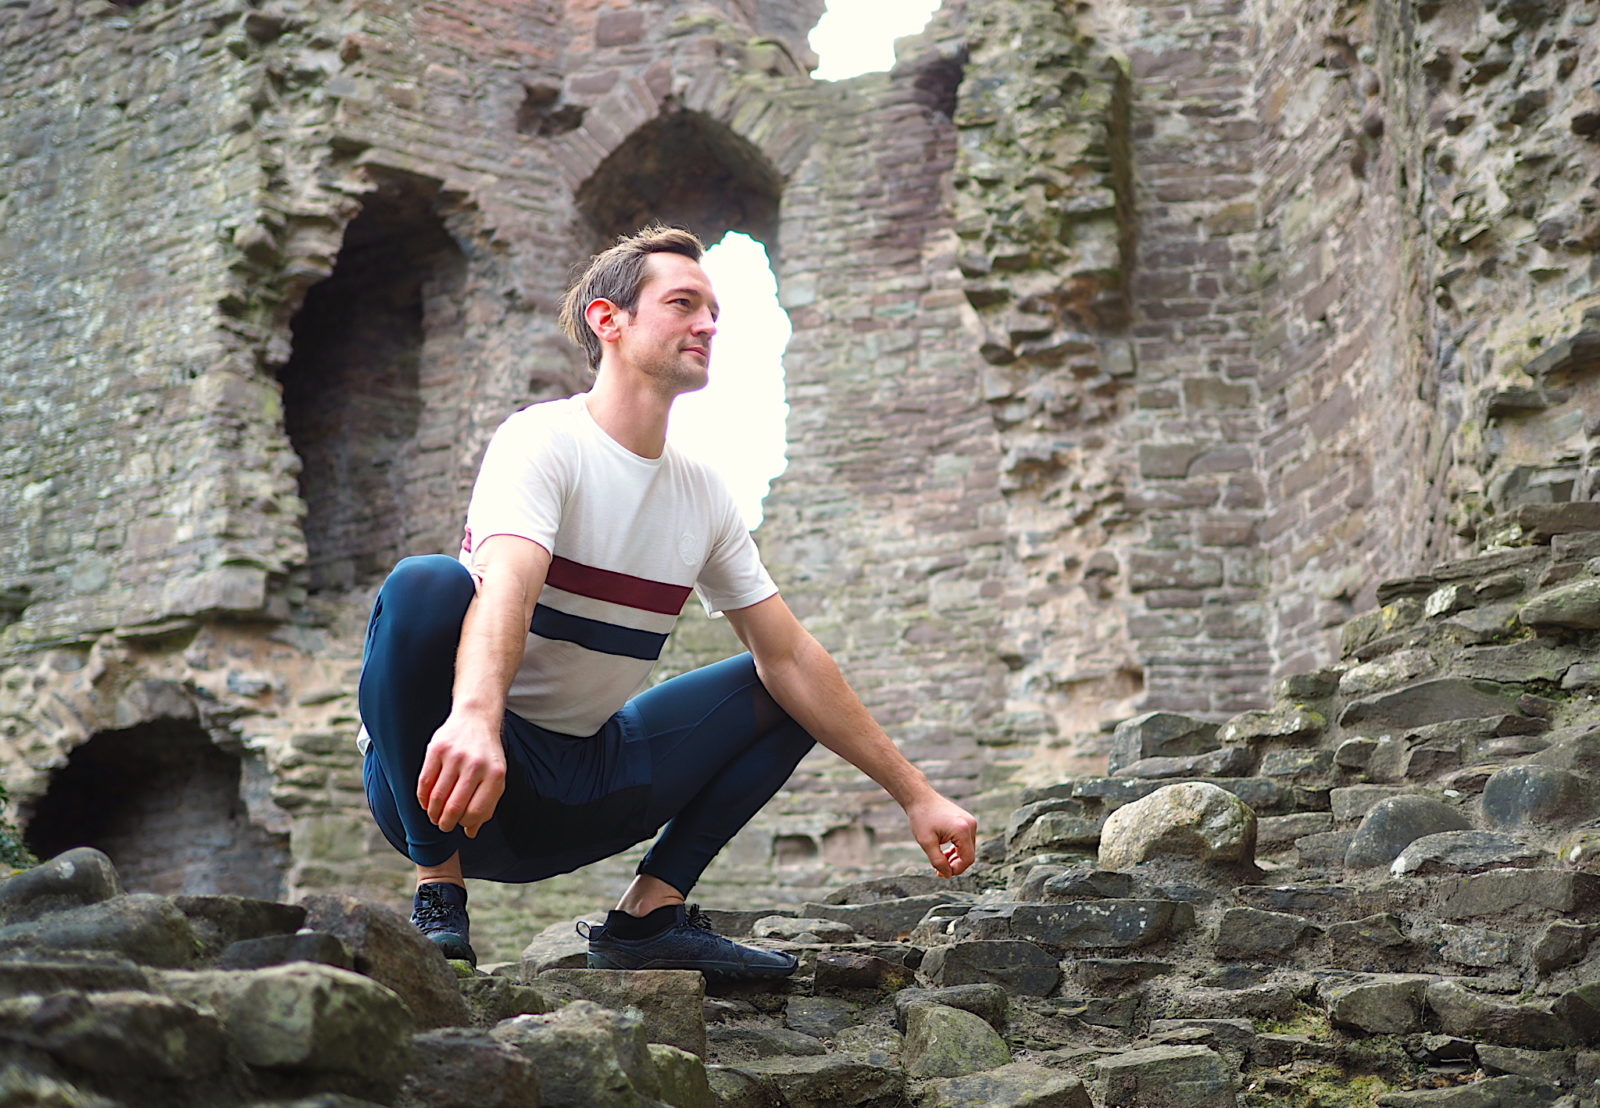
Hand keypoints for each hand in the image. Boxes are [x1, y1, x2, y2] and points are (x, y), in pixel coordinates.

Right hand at [417, 712, 506, 837]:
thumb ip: (487, 805)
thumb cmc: (487, 755)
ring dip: (433, 813)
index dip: (465, 824)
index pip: (476, 811)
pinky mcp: (437, 750)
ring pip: (437, 797)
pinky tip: (425, 802)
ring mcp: (455, 756)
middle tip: (443, 826)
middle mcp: (476, 765)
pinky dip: (422, 798)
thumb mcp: (496, 778)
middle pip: (455, 807)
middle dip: (446, 823)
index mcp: (495, 774)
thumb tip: (470, 833)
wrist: (476, 719)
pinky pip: (424, 782)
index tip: (460, 825)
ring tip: (434, 816)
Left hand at [905, 793, 978, 877]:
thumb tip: (948, 875)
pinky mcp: (967, 821)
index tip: (941, 873)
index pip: (967, 859)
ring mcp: (970, 822)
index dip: (956, 870)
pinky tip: (945, 853)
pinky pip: (966, 841)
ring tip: (939, 861)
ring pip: (968, 849)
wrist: (920, 797)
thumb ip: (937, 861)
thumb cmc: (921, 818)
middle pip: (969, 855)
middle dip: (955, 865)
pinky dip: (957, 849)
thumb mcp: (926, 843)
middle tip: (938, 871)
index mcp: (962, 830)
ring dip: (956, 858)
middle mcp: (970, 825)